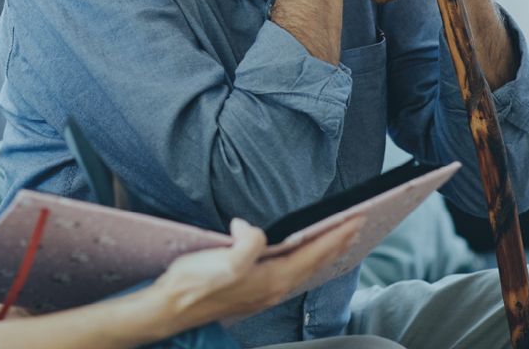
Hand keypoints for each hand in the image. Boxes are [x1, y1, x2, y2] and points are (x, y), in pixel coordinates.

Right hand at [148, 217, 365, 326]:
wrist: (171, 308)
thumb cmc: (195, 285)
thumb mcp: (224, 259)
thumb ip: (248, 243)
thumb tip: (253, 228)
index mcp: (273, 278)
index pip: (314, 252)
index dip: (337, 234)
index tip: (357, 219)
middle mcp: (274, 289)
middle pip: (316, 263)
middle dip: (338, 244)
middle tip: (357, 226)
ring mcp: (264, 293)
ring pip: (305, 270)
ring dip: (324, 254)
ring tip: (337, 241)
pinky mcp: (253, 293)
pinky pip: (291, 275)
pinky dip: (305, 262)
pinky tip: (301, 258)